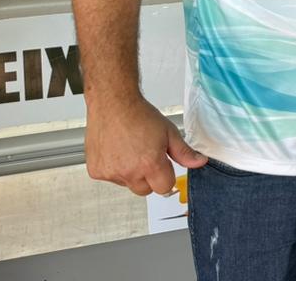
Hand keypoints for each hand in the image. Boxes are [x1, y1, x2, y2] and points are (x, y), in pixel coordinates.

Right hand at [85, 96, 206, 195]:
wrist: (113, 104)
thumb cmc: (139, 115)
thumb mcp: (169, 132)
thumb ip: (184, 152)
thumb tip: (199, 162)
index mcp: (149, 164)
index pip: (164, 187)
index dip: (167, 176)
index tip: (164, 166)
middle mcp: (129, 172)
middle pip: (145, 190)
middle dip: (149, 178)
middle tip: (147, 156)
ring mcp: (111, 173)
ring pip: (128, 184)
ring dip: (131, 173)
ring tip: (131, 150)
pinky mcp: (96, 172)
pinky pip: (111, 178)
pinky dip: (115, 169)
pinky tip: (117, 151)